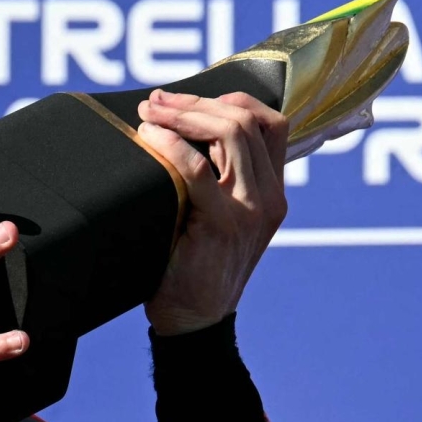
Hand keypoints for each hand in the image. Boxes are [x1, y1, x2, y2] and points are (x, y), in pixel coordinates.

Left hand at [136, 90, 290, 334]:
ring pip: (231, 133)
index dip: (230, 100)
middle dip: (196, 101)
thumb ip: (215, 177)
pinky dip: (170, 145)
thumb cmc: (193, 265)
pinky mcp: (225, 224)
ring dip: (183, 114)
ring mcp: (252, 210)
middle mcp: (270, 197)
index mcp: (272, 191)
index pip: (271, 123)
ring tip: (149, 113)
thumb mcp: (216, 215)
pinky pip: (197, 168)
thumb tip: (180, 124)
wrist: (193, 321)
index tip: (186, 100)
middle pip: (247, 120)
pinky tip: (149, 138)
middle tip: (155, 101)